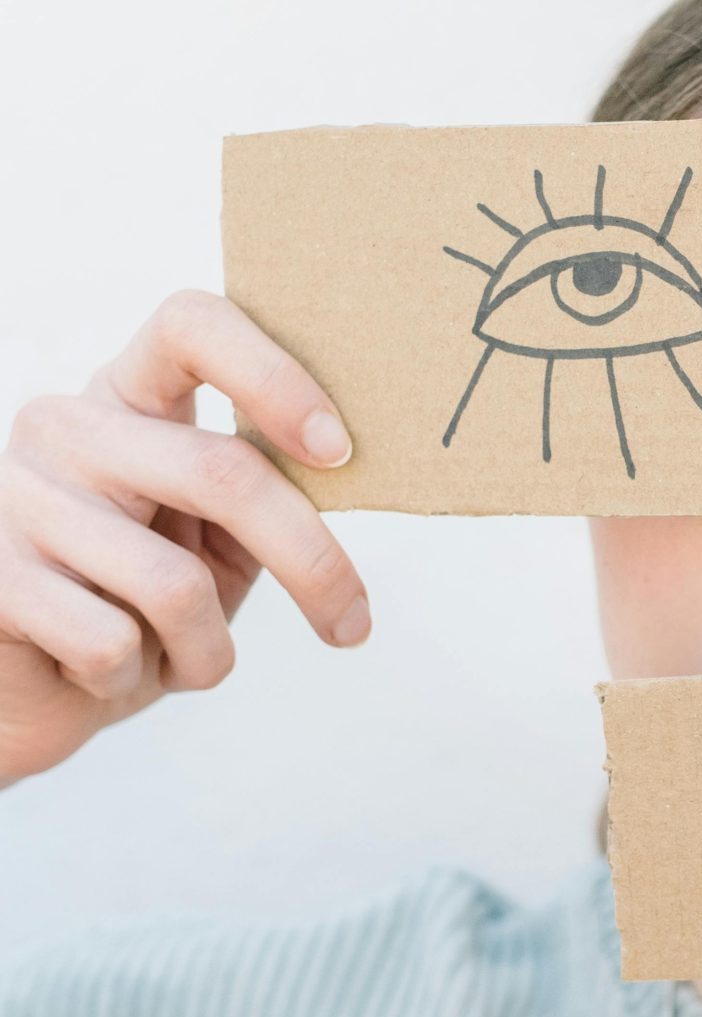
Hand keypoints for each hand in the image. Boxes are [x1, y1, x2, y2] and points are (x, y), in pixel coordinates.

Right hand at [0, 288, 370, 785]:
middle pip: (221, 472)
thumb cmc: (136, 604)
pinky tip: (100, 673)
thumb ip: (264, 495)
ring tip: (180, 662)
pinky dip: (134, 680)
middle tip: (353, 624)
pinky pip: (111, 643)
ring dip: (207, 651)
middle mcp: (67, 427)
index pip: (193, 325)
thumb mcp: (212, 539)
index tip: (337, 450)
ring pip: (174, 584)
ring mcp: (19, 497)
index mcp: (129, 398)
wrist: (27, 691)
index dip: (275, 377)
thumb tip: (349, 471)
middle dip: (310, 561)